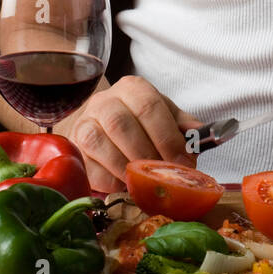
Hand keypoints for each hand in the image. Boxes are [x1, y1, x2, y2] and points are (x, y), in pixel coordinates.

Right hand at [65, 75, 203, 194]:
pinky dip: (109, 180)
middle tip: (163, 175)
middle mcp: (104, 101)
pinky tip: (125, 185)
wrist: (103, 125)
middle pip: (121, 124)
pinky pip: (88, 166)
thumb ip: (182, 125)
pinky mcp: (74, 148)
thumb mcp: (164, 116)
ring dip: (125, 167)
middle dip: (146, 155)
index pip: (149, 107)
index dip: (167, 137)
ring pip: (98, 143)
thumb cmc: (140, 122)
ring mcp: (84, 123)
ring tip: (144, 181)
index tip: (182, 162)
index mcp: (132, 88)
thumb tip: (198, 134)